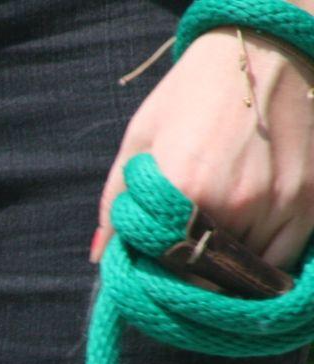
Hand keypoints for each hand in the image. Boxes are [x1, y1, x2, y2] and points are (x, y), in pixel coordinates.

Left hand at [96, 25, 313, 269]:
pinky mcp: (310, 205)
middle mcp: (234, 202)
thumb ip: (116, 204)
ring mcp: (278, 206)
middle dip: (184, 281)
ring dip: (222, 278)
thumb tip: (101, 257)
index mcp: (182, 186)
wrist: (268, 51)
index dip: (148, 279)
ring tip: (208, 253)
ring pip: (243, 279)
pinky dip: (259, 270)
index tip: (145, 272)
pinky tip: (241, 249)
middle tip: (176, 267)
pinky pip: (281, 263)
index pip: (157, 267)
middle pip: (201, 279)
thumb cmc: (193, 95)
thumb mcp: (141, 141)